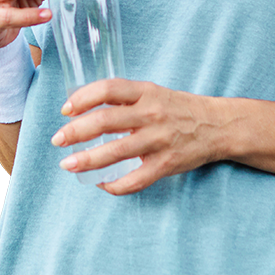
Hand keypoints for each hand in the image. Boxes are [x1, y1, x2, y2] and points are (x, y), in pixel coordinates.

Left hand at [50, 79, 223, 194]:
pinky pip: (134, 180)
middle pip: (106, 120)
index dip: (83, 97)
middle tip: (58, 139)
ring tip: (67, 164)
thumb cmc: (179, 108)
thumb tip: (85, 107)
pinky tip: (101, 184)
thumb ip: (125, 98)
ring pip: (115, 152)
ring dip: (86, 160)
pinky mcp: (165, 164)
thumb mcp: (154, 93)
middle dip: (75, 131)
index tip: (66, 109)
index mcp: (147, 92)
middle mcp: (151, 113)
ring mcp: (158, 140)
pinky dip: (114, 185)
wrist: (217, 125)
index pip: (109, 88)